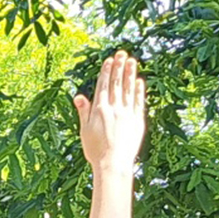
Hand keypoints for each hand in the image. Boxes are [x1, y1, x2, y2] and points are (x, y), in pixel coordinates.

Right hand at [75, 51, 145, 173]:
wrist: (113, 164)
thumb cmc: (96, 150)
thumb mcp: (85, 131)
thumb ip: (84, 111)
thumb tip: (79, 96)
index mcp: (100, 110)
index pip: (104, 86)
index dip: (107, 72)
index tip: (110, 60)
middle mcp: (114, 108)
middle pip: (117, 84)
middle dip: (119, 67)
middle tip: (122, 53)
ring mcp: (127, 113)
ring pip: (128, 89)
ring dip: (130, 74)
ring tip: (132, 61)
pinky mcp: (137, 120)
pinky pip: (138, 102)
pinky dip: (138, 91)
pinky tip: (139, 81)